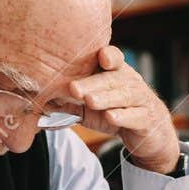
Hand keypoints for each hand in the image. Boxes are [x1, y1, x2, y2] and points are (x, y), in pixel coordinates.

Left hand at [68, 45, 180, 174]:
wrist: (148, 134)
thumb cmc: (115, 112)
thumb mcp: (90, 106)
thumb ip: (70, 101)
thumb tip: (40, 98)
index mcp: (116, 73)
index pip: (114, 58)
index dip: (108, 55)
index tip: (98, 55)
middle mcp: (130, 82)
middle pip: (112, 79)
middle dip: (92, 83)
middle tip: (74, 88)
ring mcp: (141, 99)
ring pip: (124, 95)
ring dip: (106, 98)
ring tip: (90, 101)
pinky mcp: (147, 119)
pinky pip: (136, 116)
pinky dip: (123, 116)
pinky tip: (111, 116)